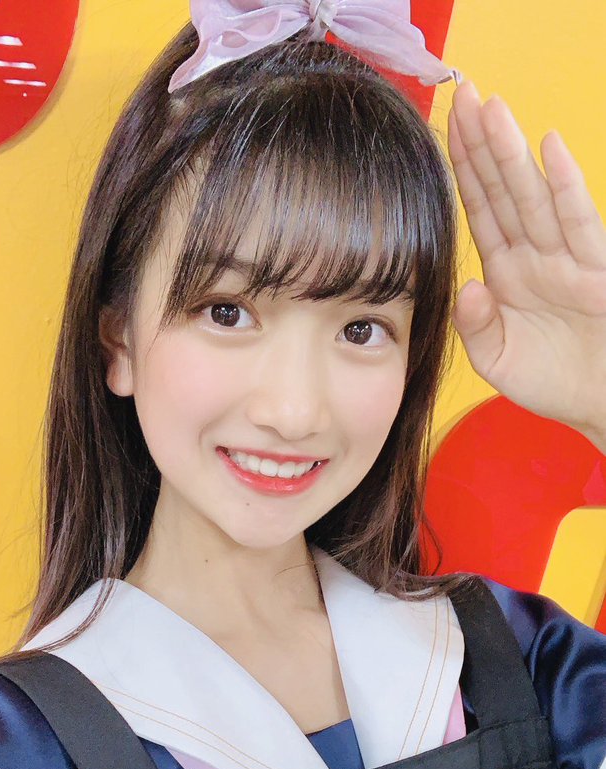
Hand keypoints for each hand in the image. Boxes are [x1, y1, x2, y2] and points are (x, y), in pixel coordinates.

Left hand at [448, 80, 605, 452]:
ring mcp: (566, 259)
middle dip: (483, 143)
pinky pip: (579, 222)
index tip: (445, 126)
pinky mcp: (596, 271)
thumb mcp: (498, 361)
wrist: (600, 405)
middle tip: (464, 95)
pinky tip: (550, 149)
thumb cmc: (552, 383)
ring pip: (534, 196)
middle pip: (503, 190)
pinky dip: (566, 185)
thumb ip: (475, 328)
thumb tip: (468, 288)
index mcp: (506, 273)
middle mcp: (534, 256)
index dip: (463, 169)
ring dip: (513, 154)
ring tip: (494, 109)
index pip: (479, 210)